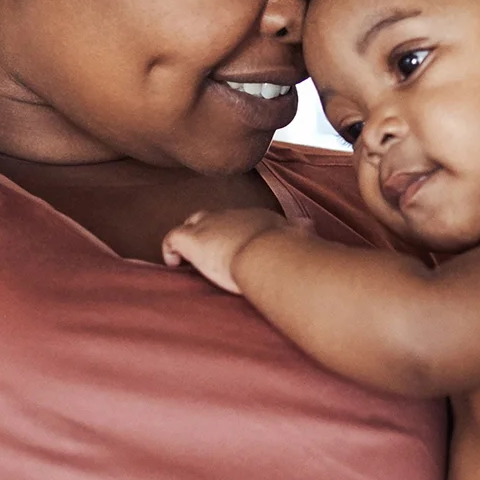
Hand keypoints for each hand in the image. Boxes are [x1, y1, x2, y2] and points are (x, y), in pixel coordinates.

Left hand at [161, 208, 291, 292]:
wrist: (267, 253)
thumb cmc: (285, 251)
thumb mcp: (298, 236)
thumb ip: (302, 230)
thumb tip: (310, 225)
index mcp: (254, 216)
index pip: (239, 219)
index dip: (234, 233)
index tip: (235, 247)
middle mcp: (230, 215)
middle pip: (213, 216)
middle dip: (209, 230)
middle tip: (210, 251)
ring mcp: (208, 225)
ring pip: (191, 222)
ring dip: (190, 238)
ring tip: (189, 258)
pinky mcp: (191, 239)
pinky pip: (172, 239)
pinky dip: (170, 250)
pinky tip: (174, 264)